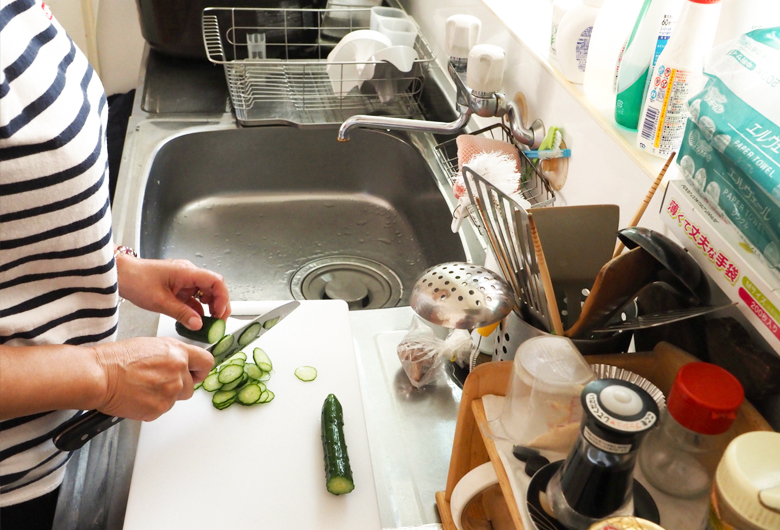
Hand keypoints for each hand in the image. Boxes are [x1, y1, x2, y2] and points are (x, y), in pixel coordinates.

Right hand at [93, 337, 213, 420]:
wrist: (99, 375)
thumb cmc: (117, 358)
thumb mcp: (152, 345)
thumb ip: (172, 355)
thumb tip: (181, 363)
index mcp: (178, 353)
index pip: (206, 362)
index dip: (200, 370)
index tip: (196, 374)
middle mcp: (178, 372)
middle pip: (190, 386)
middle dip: (177, 386)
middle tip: (157, 382)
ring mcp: (169, 392)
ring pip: (175, 399)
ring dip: (164, 396)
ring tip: (143, 387)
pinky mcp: (158, 409)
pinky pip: (161, 410)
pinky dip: (151, 406)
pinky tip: (137, 396)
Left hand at [116, 256, 230, 330]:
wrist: (120, 275)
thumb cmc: (136, 280)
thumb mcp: (160, 301)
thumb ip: (182, 314)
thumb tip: (198, 324)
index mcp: (187, 272)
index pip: (216, 281)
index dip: (222, 298)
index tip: (220, 314)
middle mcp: (188, 274)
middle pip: (214, 288)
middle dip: (219, 305)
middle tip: (218, 322)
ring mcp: (184, 280)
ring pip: (205, 293)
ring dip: (209, 308)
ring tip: (208, 323)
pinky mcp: (178, 287)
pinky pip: (193, 298)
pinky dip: (197, 309)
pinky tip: (195, 320)